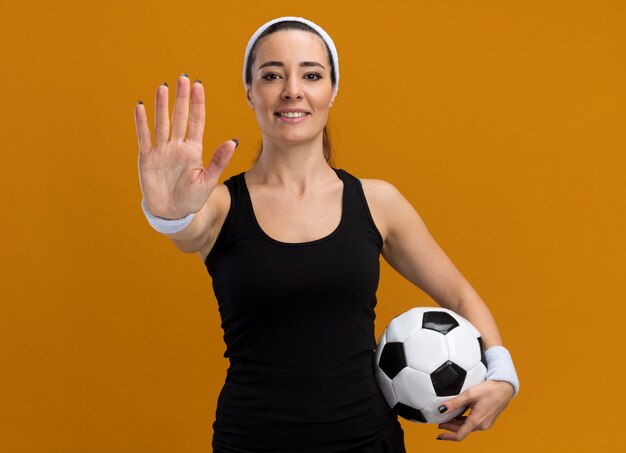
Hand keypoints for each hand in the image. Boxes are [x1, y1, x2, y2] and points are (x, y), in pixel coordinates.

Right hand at [134, 74, 236, 218]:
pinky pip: (144, 137)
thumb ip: (218, 160)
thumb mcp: (208, 180)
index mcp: (193, 150)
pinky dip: (141, 122)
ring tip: (162, 87)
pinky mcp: (147, 159)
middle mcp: (177, 146)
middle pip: (179, 117)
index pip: (196, 121)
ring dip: (161, 105)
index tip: (198, 85)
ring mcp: (162, 151)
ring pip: (161, 123)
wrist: (173, 214)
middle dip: (181, 98)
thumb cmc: (193, 199)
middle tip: (183, 78)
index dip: (197, 103)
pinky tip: (140, 107)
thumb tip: (232, 141)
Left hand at [435, 380, 513, 441]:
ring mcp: (486, 423)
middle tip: (440, 423)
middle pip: (462, 431)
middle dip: (450, 428)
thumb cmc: (490, 390)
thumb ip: (455, 402)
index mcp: (477, 421)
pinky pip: (473, 424)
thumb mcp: (470, 394)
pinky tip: (459, 416)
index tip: (439, 435)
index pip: (459, 435)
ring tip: (447, 419)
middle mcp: (482, 425)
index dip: (448, 436)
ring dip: (457, 425)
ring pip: (468, 427)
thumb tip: (442, 409)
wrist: (505, 388)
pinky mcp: (488, 419)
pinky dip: (464, 421)